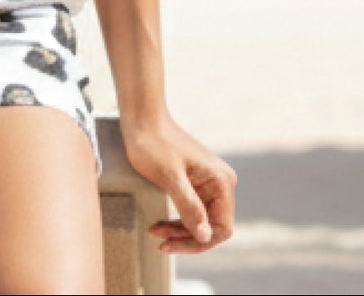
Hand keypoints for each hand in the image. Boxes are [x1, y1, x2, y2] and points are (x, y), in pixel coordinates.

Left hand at [120, 107, 236, 255]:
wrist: (142, 120)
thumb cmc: (154, 144)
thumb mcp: (170, 177)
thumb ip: (189, 207)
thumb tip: (205, 236)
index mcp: (221, 181)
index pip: (221, 228)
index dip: (199, 241)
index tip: (173, 244)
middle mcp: (220, 183)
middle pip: (210, 227)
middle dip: (186, 237)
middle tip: (160, 242)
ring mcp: (208, 183)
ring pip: (200, 221)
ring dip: (179, 231)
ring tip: (155, 232)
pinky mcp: (195, 183)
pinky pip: (191, 211)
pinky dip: (176, 221)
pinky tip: (159, 225)